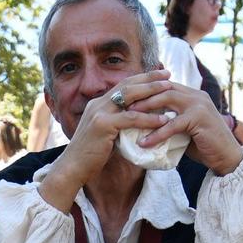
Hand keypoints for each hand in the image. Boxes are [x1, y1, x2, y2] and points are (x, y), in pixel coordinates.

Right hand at [47, 69, 176, 184]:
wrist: (72, 168)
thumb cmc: (90, 156)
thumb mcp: (105, 135)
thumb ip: (118, 126)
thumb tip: (137, 126)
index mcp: (98, 104)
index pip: (122, 85)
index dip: (141, 78)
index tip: (158, 75)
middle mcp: (98, 104)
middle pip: (127, 84)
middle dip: (149, 78)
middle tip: (168, 74)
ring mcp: (99, 113)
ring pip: (130, 96)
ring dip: (152, 92)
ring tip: (170, 90)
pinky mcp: (103, 125)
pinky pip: (131, 118)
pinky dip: (149, 118)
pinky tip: (163, 120)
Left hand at [119, 74, 242, 174]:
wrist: (226, 158)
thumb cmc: (204, 146)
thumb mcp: (183, 130)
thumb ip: (169, 121)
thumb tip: (145, 125)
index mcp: (191, 95)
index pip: (164, 85)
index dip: (145, 90)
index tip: (126, 98)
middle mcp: (196, 95)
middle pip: (163, 87)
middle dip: (142, 94)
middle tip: (122, 104)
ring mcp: (199, 104)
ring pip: (167, 98)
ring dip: (146, 107)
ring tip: (128, 117)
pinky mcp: (199, 119)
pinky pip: (173, 124)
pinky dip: (157, 133)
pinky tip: (144, 142)